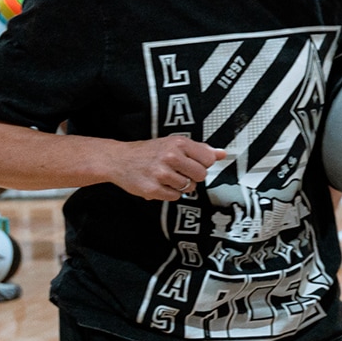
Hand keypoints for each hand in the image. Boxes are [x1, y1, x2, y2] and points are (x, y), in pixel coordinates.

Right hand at [106, 135, 227, 200]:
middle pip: (201, 175)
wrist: (119, 159)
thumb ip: (200, 149)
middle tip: (179, 171)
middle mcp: (170, 157)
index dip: (202, 164)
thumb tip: (222, 154)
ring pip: (189, 188)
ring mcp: (161, 174)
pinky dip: (170, 193)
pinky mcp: (153, 189)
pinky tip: (161, 184)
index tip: (192, 163)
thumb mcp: (174, 144)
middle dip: (192, 176)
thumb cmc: (149, 152)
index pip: (208, 160)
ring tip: (168, 177)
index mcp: (178, 143)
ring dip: (181, 185)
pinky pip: (175, 197)